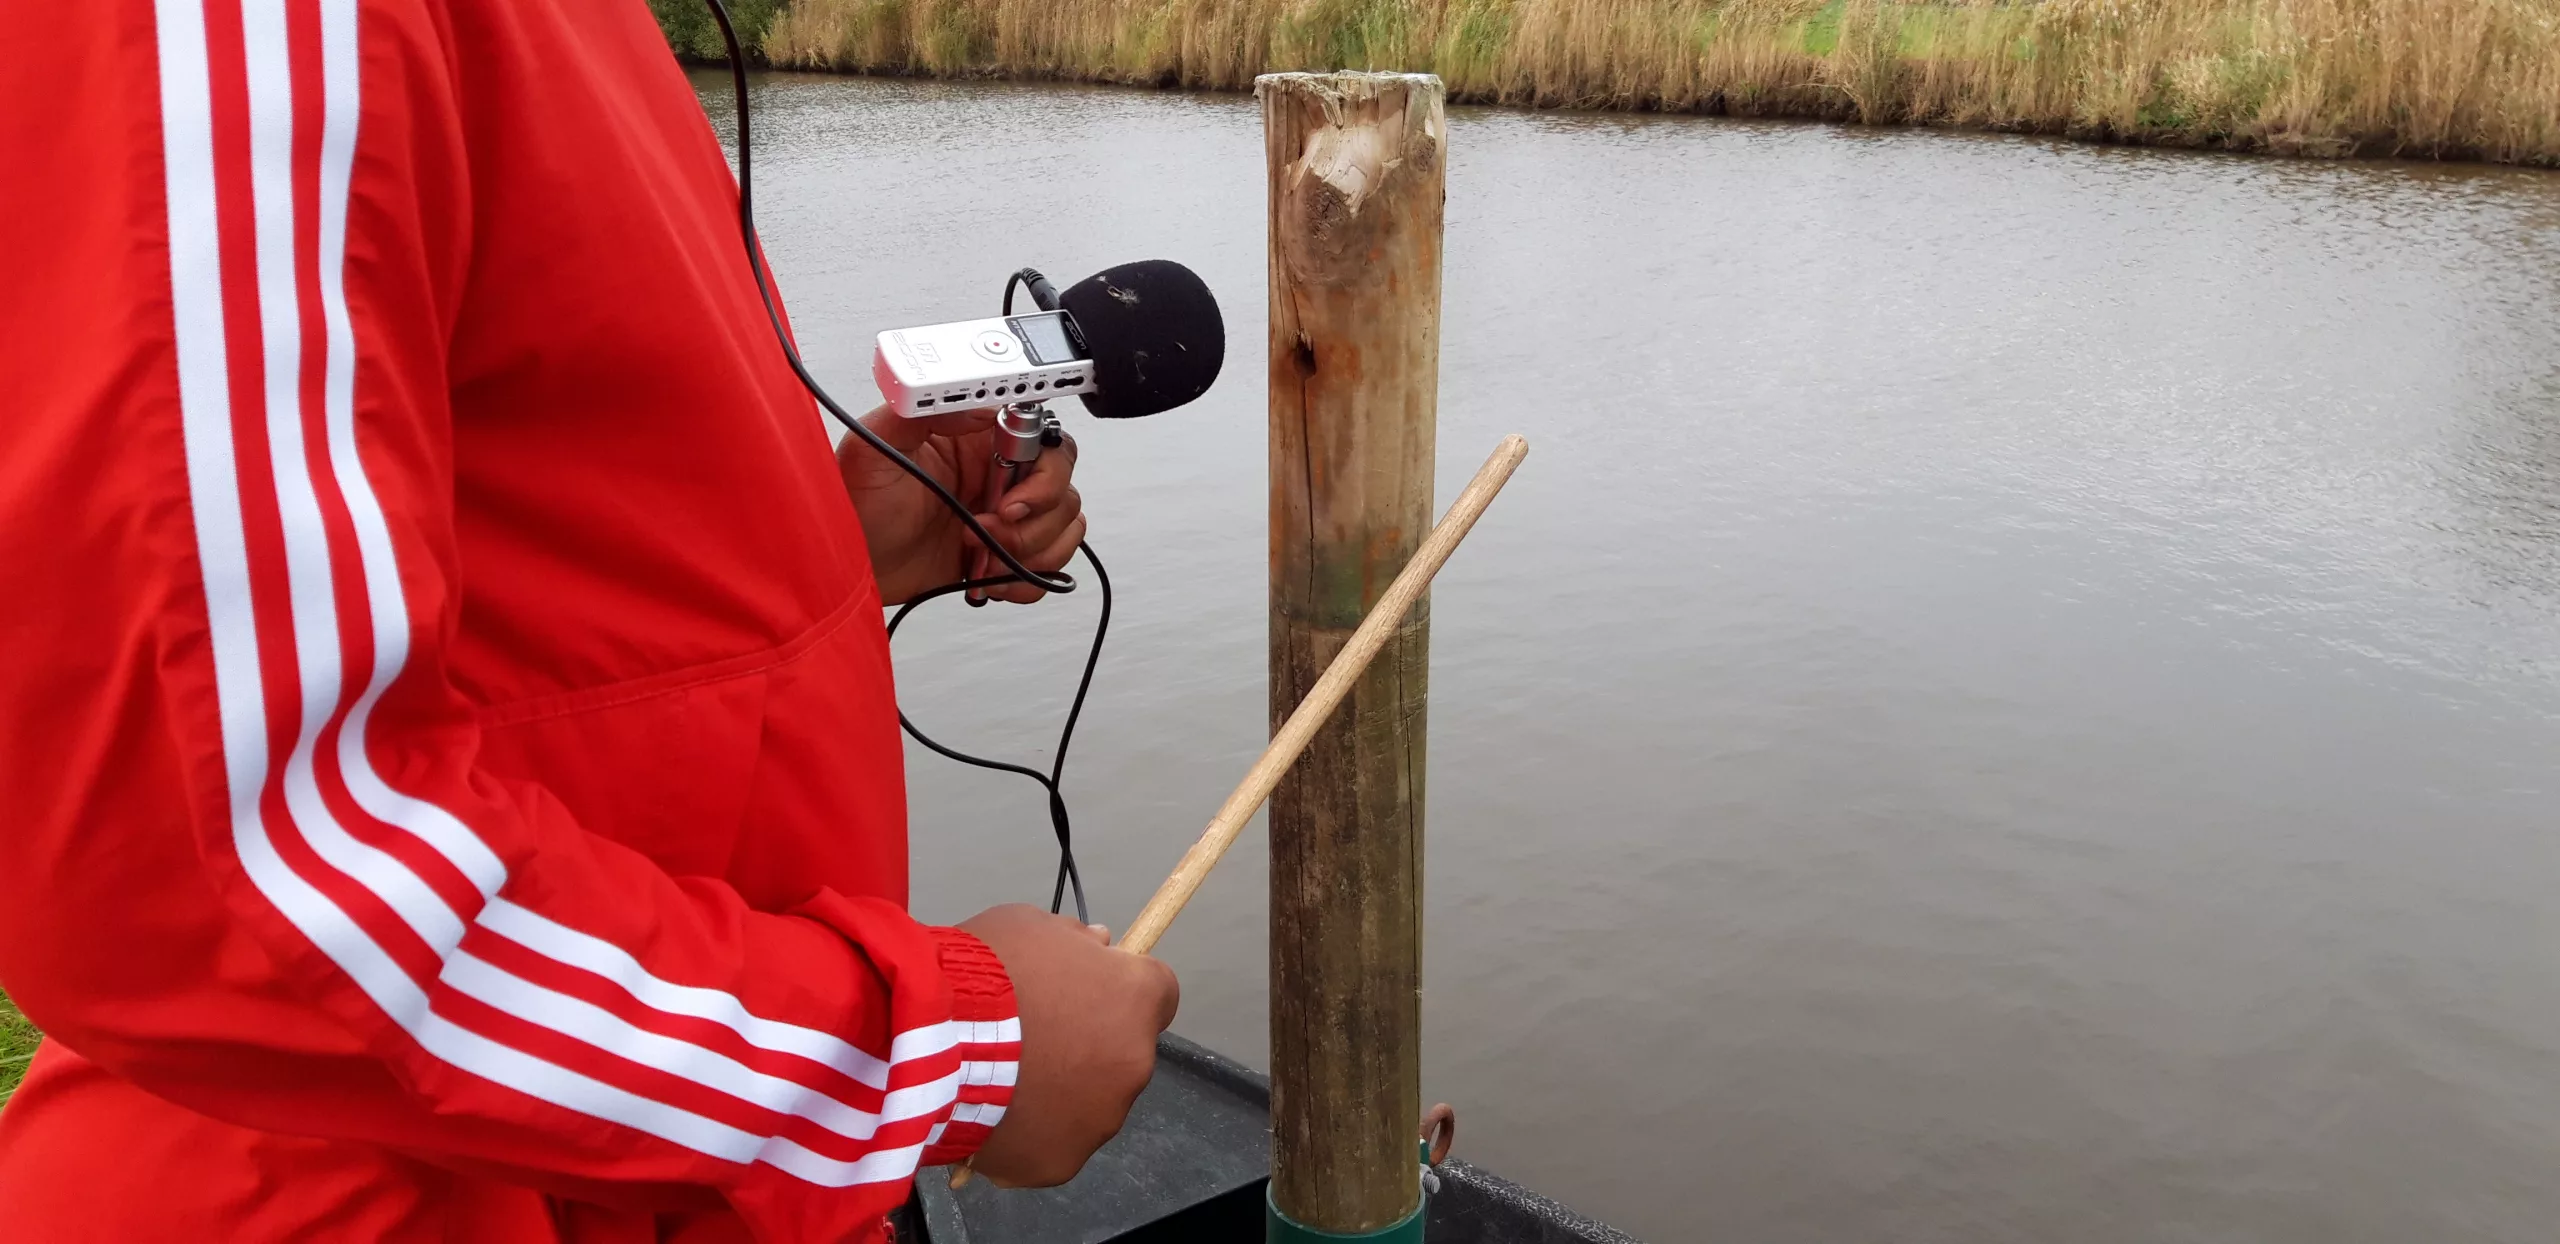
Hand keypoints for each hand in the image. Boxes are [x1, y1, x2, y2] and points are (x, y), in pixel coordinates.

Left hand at [836, 404, 1084, 605]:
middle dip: (1035, 518)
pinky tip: (991, 579)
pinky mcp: (1002, 554)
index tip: (1012, 500)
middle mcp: (998, 474)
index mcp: (976, 439)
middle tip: (989, 531)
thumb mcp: (873, 445)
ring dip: (1029, 550)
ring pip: (1062, 526)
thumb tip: (981, 405)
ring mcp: (1004, 516)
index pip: (1041, 438)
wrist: (850, 567)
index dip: (1042, 473)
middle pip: (1062, 485)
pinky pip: (1047, 566)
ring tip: (981, 557)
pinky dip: (1027, 579)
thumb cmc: (855, 506)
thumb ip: (923, 411)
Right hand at [958, 904, 1179, 1187]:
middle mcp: (1135, 1063)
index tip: (1090, 988)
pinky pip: (1054, 1143)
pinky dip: (1033, 1132)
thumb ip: (1074, 939)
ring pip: (1091, 1102)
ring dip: (1064, 1090)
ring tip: (1008, 1078)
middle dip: (1091, 1042)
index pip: (1158, 992)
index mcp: (1137, 999)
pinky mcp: (1061, 1162)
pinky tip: (996, 1113)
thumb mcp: (1030, 925)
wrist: (928, 1040)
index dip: (1122, 988)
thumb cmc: (985, 972)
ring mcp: (1101, 1119)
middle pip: (1124, 1052)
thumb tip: (1097, 946)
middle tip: (1037, 1036)